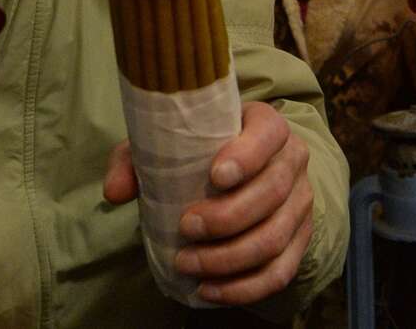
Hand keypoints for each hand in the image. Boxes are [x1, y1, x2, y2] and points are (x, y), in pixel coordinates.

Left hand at [104, 101, 314, 304]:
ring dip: (230, 258)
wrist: (236, 170)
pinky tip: (210, 290)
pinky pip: (280, 272)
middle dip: (228, 217)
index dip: (247, 156)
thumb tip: (115, 192)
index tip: (215, 176)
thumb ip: (134, 160)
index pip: (268, 133)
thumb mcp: (165, 144)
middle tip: (186, 228)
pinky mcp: (298, 240)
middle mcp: (292, 161)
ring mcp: (300, 202)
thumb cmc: (197, 151)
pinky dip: (245, 288)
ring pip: (276, 237)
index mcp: (266, 125)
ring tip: (188, 264)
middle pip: (272, 192)